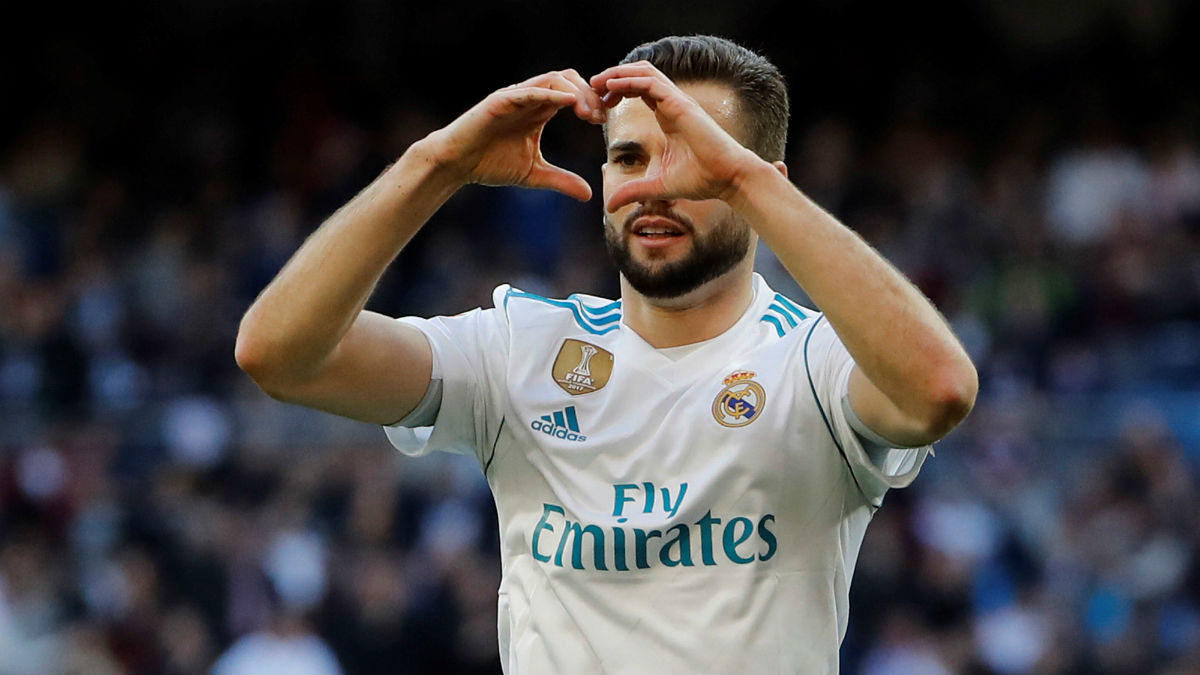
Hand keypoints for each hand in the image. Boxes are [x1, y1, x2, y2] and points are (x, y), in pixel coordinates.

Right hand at [424, 70, 604, 201]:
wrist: (457, 164)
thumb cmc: (490, 164)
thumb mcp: (534, 175)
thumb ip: (561, 180)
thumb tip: (589, 194)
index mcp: (540, 110)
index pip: (574, 94)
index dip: (592, 103)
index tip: (605, 120)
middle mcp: (530, 98)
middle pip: (569, 80)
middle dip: (589, 95)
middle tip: (600, 116)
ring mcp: (515, 96)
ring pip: (553, 79)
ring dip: (575, 92)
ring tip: (588, 113)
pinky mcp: (500, 100)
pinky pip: (529, 91)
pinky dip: (550, 92)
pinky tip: (567, 102)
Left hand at [590, 62, 764, 211]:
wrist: (727, 179)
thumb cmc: (701, 180)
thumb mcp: (656, 186)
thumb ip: (632, 191)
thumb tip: (609, 206)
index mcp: (667, 116)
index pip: (637, 91)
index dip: (616, 92)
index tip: (598, 104)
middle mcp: (671, 104)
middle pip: (638, 75)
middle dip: (612, 77)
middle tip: (590, 87)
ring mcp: (677, 101)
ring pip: (643, 72)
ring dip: (617, 73)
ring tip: (596, 82)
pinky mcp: (681, 104)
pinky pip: (650, 83)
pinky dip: (629, 80)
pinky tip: (611, 87)